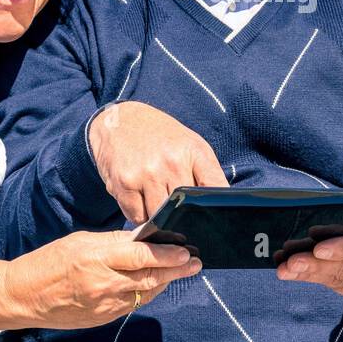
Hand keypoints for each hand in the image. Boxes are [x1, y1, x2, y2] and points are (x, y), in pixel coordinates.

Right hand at [4, 230, 201, 329]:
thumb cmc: (49, 262)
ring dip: (165, 281)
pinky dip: (147, 292)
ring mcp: (104, 305)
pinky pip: (133, 304)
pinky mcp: (103, 318)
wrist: (23, 296)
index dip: (167, 254)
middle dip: (176, 269)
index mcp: (96, 258)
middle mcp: (103, 283)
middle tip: (195, 262)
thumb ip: (114, 241)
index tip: (185, 250)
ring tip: (181, 270)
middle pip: (150, 277)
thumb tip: (143, 238)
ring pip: (145, 293)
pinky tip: (155, 283)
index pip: (140, 255)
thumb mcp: (81, 240)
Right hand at [88, 101, 229, 222]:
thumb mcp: (191, 146)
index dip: (219, 208)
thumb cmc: (162, 138)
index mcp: (194, 152)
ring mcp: (147, 173)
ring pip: (160, 218)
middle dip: (183, 217)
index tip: (218, 221)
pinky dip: (139, 214)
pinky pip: (137, 216)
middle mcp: (172, 162)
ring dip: (159, 218)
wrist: (122, 120)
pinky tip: (139, 197)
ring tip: (156, 199)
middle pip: (185, 210)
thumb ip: (207, 175)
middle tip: (179, 213)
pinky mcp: (124, 183)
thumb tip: (220, 211)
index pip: (216, 188)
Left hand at [276, 199, 342, 296]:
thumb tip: (312, 225)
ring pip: (339, 278)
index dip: (342, 248)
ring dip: (308, 273)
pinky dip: (314, 277)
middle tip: (290, 263)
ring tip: (284, 269)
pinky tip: (295, 272)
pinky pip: (337, 285)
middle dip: (315, 265)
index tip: (318, 249)